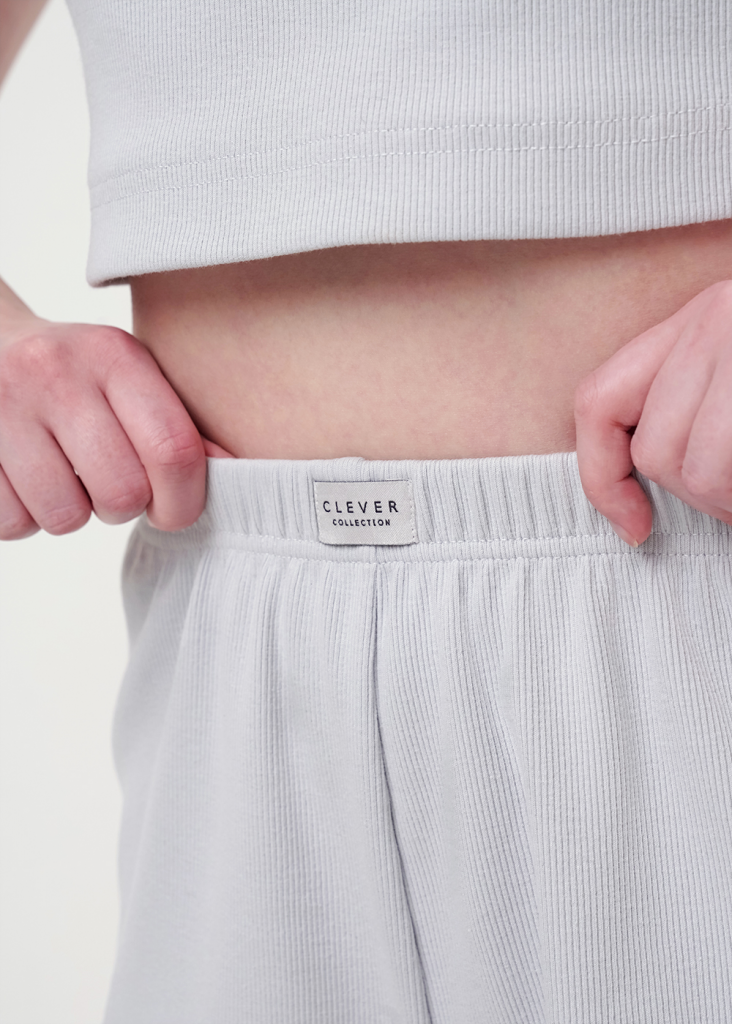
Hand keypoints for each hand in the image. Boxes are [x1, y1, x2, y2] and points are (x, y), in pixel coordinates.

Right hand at [0, 311, 229, 539]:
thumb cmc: (78, 376)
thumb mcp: (131, 378)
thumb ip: (180, 425)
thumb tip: (235, 474)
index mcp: (113, 355)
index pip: (173, 449)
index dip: (184, 501)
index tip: (175, 512)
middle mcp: (55, 372)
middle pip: (122, 494)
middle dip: (124, 509)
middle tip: (110, 487)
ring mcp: (2, 405)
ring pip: (65, 517)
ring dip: (73, 514)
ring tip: (65, 477)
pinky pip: (14, 523)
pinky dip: (26, 518)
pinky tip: (26, 479)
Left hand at [574, 278, 731, 545]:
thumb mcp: (729, 373)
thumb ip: (689, 409)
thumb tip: (633, 509)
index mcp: (693, 321)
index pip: (598, 403)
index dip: (601, 478)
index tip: (632, 528)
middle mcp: (711, 319)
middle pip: (653, 451)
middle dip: (699, 499)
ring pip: (696, 470)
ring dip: (728, 504)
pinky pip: (725, 465)